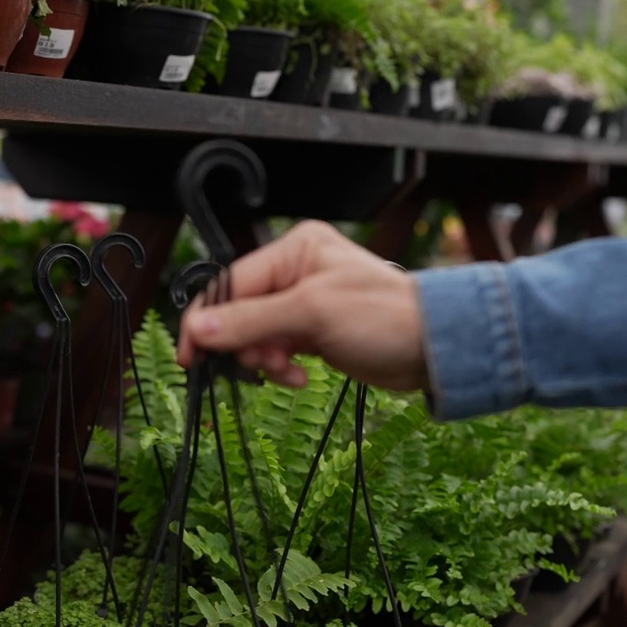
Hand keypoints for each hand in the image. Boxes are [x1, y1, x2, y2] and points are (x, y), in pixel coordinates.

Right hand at [177, 221, 428, 390]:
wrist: (434, 348)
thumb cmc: (384, 316)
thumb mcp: (311, 314)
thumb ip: (250, 321)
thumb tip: (198, 329)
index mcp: (294, 250)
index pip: (232, 284)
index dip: (208, 320)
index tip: (192, 355)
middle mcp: (296, 271)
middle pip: (240, 311)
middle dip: (244, 343)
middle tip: (256, 366)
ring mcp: (305, 303)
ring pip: (256, 335)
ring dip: (265, 358)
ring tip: (287, 371)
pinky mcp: (314, 331)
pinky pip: (277, 349)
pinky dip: (282, 367)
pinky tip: (302, 376)